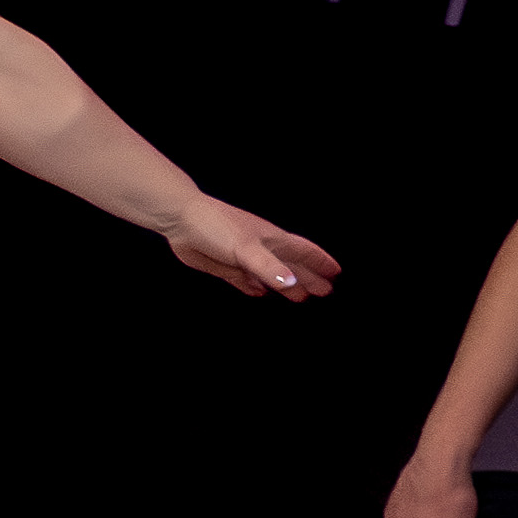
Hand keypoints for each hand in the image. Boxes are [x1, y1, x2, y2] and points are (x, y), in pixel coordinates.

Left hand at [156, 196, 337, 299]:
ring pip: (271, 275)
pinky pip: (245, 280)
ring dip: (286, 285)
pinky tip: (259, 294)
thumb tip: (292, 284)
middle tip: (325, 291)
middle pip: (291, 266)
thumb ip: (268, 267)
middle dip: (309, 278)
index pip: (304, 252)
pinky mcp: (225, 266)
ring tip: (300, 297)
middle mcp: (261, 248)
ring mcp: (243, 257)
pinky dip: (255, 287)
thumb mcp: (246, 249)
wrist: (181, 220)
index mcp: (272, 240)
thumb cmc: (216, 227)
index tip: (336, 272)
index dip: (320, 262)